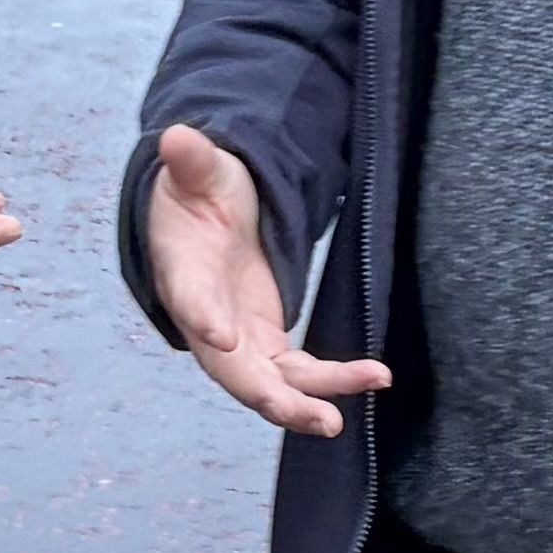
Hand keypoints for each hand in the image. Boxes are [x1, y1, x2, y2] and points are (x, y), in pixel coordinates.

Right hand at [145, 123, 389, 438]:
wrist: (202, 220)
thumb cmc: (197, 193)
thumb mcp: (197, 170)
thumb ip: (193, 160)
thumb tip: (180, 136)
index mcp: (183, 272)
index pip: (191, 297)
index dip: (204, 316)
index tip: (224, 335)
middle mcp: (206, 319)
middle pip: (233, 369)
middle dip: (272, 396)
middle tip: (317, 416)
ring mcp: (236, 338)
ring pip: (270, 383)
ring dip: (309, 401)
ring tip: (349, 412)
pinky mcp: (264, 343)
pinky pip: (296, 374)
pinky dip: (329, 381)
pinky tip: (373, 378)